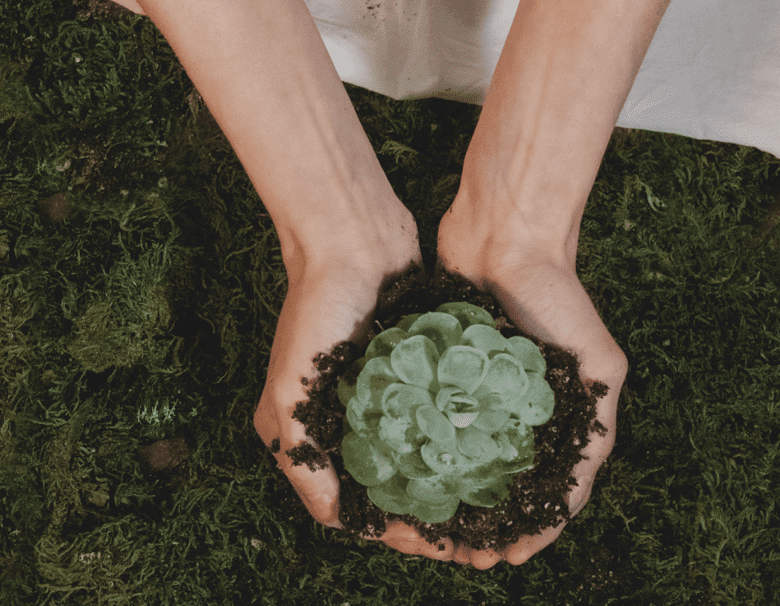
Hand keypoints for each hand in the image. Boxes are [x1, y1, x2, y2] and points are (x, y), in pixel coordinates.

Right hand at [252, 232, 456, 561]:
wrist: (354, 237)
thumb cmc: (316, 308)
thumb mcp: (291, 389)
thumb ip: (302, 457)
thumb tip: (338, 520)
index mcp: (303, 430)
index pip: (348, 502)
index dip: (387, 530)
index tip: (429, 542)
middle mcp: (339, 417)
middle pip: (385, 485)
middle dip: (423, 514)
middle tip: (468, 531)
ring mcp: (378, 394)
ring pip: (415, 455)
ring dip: (443, 482)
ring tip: (483, 502)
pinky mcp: (409, 370)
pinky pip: (435, 415)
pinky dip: (454, 438)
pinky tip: (488, 455)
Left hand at [436, 205, 627, 568]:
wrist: (508, 236)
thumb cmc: (559, 296)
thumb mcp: (599, 362)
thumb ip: (599, 421)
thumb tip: (581, 486)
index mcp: (565, 415)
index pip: (552, 489)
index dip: (535, 528)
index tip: (509, 557)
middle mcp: (523, 409)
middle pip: (506, 483)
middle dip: (488, 524)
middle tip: (463, 556)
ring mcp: (483, 393)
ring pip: (466, 460)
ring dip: (455, 498)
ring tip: (434, 529)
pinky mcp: (448, 372)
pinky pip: (435, 421)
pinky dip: (426, 453)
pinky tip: (410, 479)